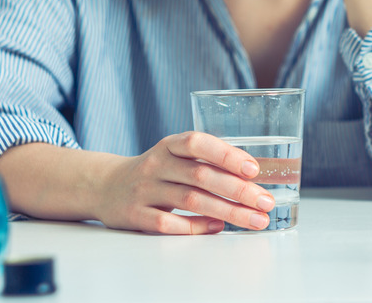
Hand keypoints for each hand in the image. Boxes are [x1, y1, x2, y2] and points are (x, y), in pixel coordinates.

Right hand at [95, 132, 275, 233]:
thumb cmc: (156, 171)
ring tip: (254, 220)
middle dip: (238, 190)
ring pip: (190, 201)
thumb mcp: (174, 156)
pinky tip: (218, 227)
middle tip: (266, 202)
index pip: (197, 143)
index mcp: (168, 146)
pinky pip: (169, 223)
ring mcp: (144, 190)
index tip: (253, 168)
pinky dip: (196, 226)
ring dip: (227, 211)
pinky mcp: (135, 215)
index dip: (226, 154)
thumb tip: (253, 178)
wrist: (105, 186)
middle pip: (200, 176)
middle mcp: (155, 165)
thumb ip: (205, 162)